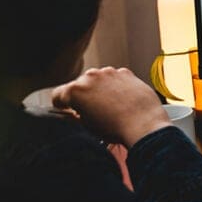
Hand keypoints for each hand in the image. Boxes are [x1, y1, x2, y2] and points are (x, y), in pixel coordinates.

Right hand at [51, 67, 170, 147]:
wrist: (144, 125)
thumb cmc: (115, 129)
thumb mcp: (86, 127)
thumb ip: (75, 116)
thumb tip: (74, 113)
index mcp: (75, 91)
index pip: (58, 95)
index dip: (61, 105)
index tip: (67, 110)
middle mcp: (90, 77)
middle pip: (79, 85)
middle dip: (83, 96)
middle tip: (93, 111)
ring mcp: (109, 72)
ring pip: (98, 80)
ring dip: (100, 89)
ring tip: (111, 107)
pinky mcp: (125, 72)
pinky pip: (115, 78)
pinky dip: (116, 86)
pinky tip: (123, 100)